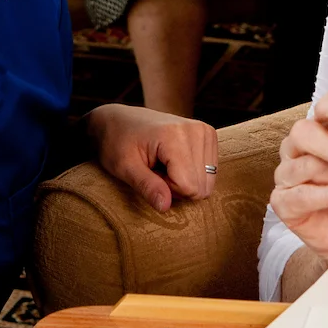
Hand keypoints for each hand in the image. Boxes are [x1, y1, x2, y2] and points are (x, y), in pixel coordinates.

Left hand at [88, 103, 217, 210]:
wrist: (120, 120)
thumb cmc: (117, 142)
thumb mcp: (124, 167)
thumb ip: (146, 186)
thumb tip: (165, 207)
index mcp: (174, 135)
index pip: (188, 186)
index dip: (167, 189)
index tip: (149, 173)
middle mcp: (196, 130)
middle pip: (201, 186)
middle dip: (177, 186)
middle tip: (156, 169)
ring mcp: (205, 131)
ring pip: (207, 182)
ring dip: (184, 180)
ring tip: (163, 164)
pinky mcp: (209, 135)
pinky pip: (210, 172)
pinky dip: (191, 172)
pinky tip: (173, 160)